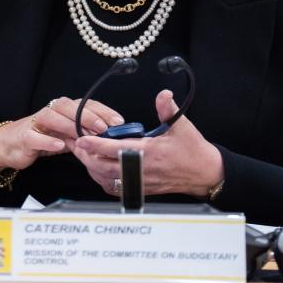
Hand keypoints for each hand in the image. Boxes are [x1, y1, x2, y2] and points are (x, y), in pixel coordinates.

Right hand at [0, 96, 123, 171]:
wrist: (12, 145)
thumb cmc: (44, 138)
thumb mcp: (69, 135)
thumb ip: (87, 132)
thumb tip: (115, 136)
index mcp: (63, 110)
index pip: (85, 104)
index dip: (102, 110)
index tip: (118, 122)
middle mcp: (50, 112)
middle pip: (68, 106)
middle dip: (88, 116)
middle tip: (104, 128)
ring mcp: (35, 123)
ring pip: (51, 116)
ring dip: (69, 125)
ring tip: (84, 136)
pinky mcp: (24, 137)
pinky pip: (34, 136)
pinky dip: (47, 140)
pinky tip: (59, 146)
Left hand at [73, 89, 223, 197]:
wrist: (207, 174)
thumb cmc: (194, 151)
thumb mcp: (182, 127)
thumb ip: (168, 110)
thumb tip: (163, 94)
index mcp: (149, 152)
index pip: (115, 149)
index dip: (95, 144)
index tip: (82, 138)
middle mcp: (142, 169)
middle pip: (104, 166)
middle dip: (87, 156)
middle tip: (76, 145)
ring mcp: (141, 181)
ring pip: (108, 178)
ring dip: (93, 168)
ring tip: (83, 155)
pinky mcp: (142, 189)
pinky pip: (117, 187)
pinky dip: (104, 179)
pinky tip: (98, 170)